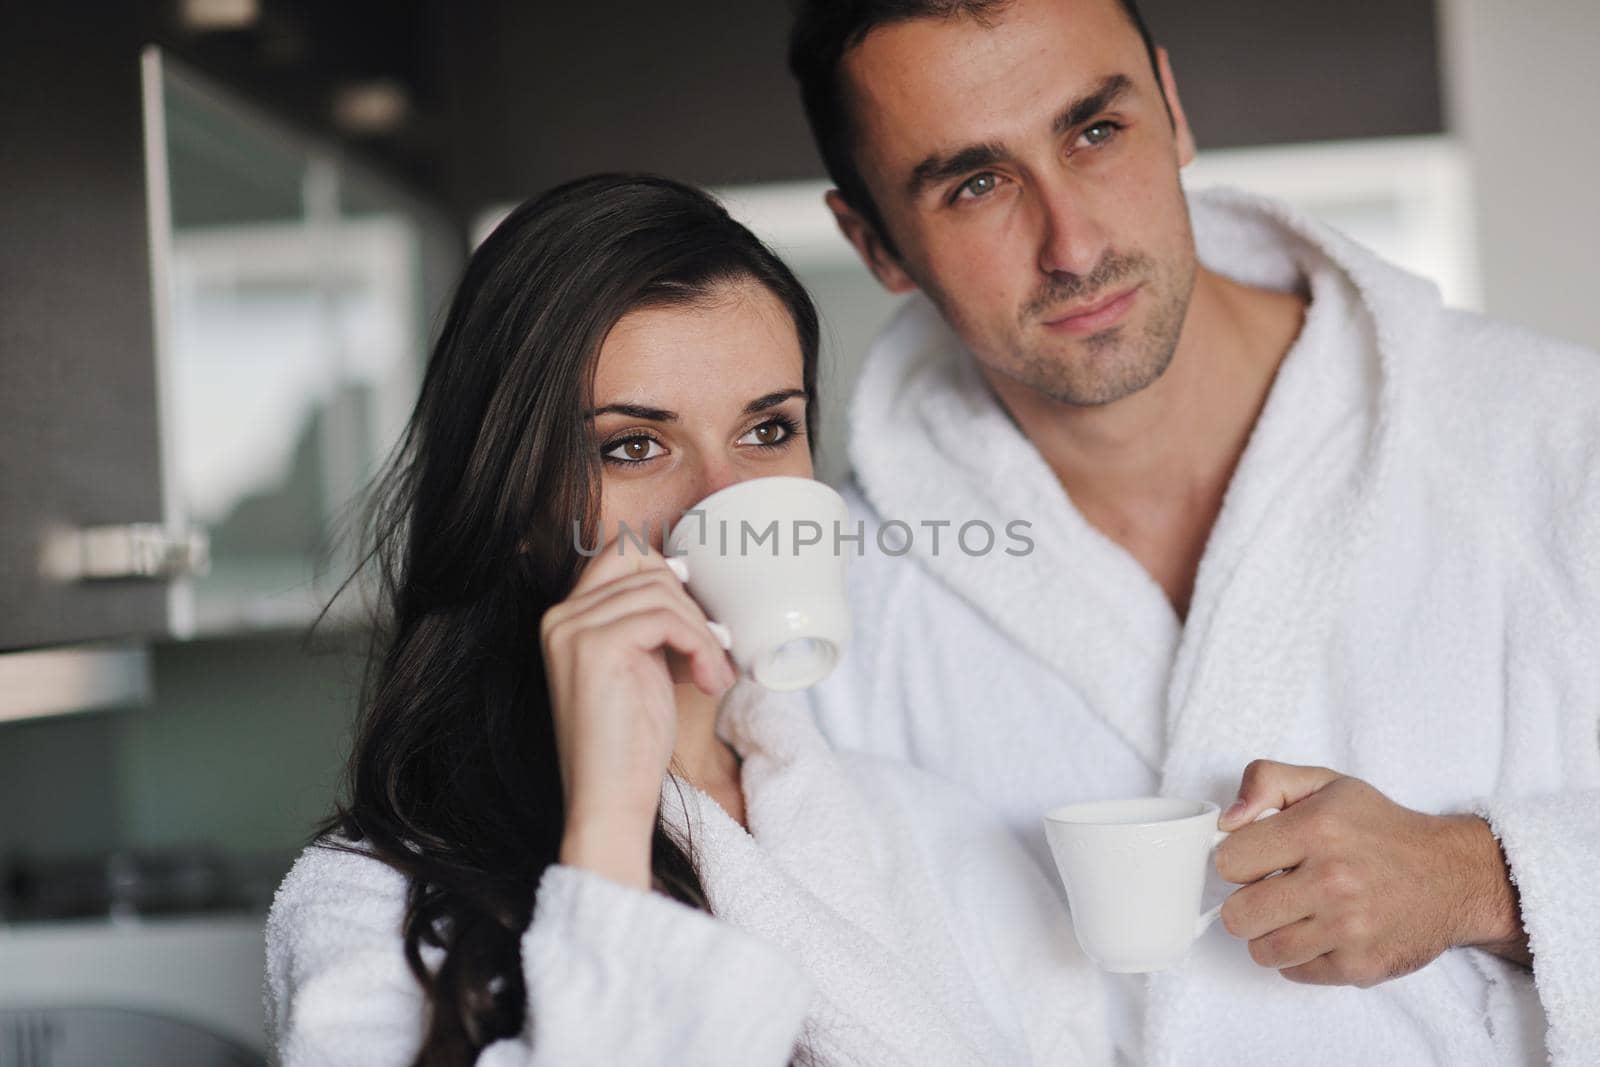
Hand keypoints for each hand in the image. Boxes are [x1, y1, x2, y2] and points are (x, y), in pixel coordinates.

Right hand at [540, 538, 735, 887]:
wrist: (609, 799)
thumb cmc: (630, 743)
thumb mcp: (639, 666)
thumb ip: (647, 621)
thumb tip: (682, 572)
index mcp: (566, 619)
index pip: (620, 554)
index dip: (667, 573)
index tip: (696, 619)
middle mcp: (561, 617)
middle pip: (647, 569)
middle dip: (691, 608)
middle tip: (712, 654)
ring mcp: (574, 629)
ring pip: (663, 594)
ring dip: (703, 635)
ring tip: (713, 676)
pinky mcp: (597, 646)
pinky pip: (668, 620)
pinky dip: (700, 646)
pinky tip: (707, 682)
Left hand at [1214, 760, 1526, 985]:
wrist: (1454, 875)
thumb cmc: (1380, 829)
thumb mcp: (1324, 783)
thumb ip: (1265, 780)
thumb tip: (1227, 821)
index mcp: (1317, 829)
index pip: (1227, 861)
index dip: (1236, 860)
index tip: (1257, 859)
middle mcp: (1333, 881)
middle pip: (1238, 916)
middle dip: (1246, 903)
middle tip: (1272, 891)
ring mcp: (1349, 929)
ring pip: (1263, 951)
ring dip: (1270, 934)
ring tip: (1294, 914)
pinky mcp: (1362, 966)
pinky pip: (1296, 973)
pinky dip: (1301, 957)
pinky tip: (1322, 932)